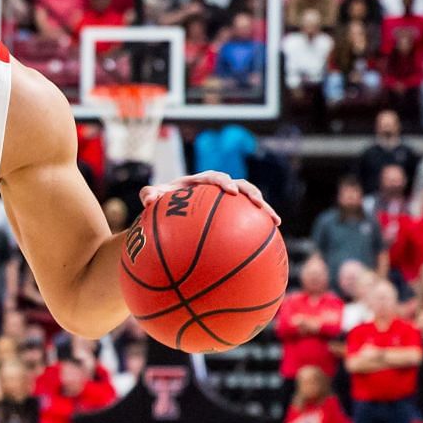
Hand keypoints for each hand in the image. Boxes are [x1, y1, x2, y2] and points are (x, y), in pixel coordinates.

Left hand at [142, 172, 279, 225]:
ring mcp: (228, 203)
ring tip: (275, 221)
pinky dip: (258, 229)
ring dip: (263, 209)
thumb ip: (149, 195)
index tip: (229, 191)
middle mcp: (218, 189)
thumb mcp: (154, 199)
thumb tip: (147, 199)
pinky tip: (268, 244)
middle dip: (251, 194)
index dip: (224, 182)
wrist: (170, 211)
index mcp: (201, 182)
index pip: (215, 178)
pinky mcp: (233, 215)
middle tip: (258, 204)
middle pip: (241, 186)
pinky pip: (248, 221)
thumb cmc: (161, 203)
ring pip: (250, 202)